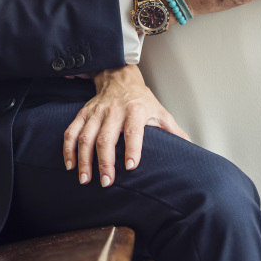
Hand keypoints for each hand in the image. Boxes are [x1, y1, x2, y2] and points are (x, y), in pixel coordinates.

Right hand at [63, 65, 189, 187]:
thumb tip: (192, 149)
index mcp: (136, 110)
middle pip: (106, 137)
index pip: (133, 130)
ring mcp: (96, 112)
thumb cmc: (143, 101)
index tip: (131, 167)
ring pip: (86, 136)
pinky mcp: (84, 113)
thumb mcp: (161, 112)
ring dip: (84, 159)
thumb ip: (174, 132)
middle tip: (106, 182)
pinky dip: (68, 148)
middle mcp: (114, 110)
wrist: (120, 78)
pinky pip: (72, 131)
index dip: (132, 148)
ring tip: (85, 179)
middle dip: (104, 161)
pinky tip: (70, 165)